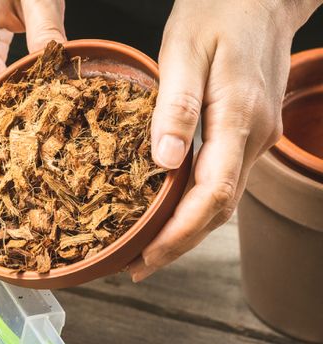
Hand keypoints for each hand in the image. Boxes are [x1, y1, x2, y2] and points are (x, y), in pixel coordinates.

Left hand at [132, 0, 319, 280]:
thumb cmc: (217, 12)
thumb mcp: (183, 51)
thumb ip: (173, 106)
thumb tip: (163, 162)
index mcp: (237, 118)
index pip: (211, 195)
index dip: (178, 234)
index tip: (146, 257)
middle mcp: (254, 135)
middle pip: (219, 209)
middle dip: (178, 244)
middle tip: (135, 267)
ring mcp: (257, 135)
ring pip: (223, 198)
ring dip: (187, 229)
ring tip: (146, 251)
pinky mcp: (249, 132)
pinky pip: (223, 179)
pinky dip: (195, 204)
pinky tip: (166, 212)